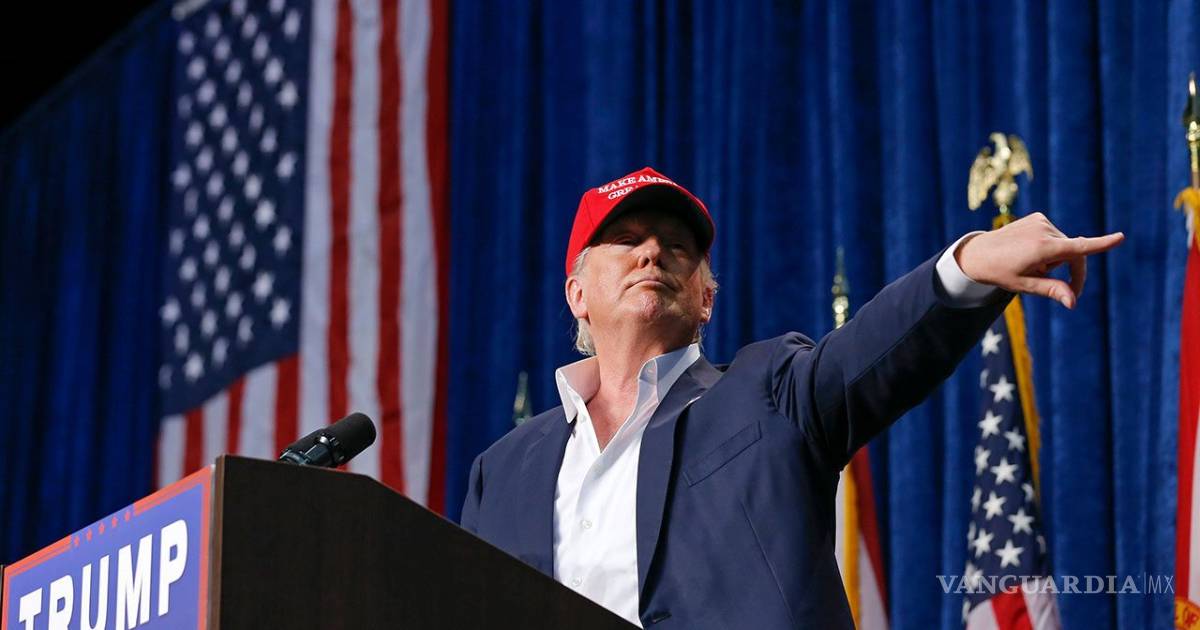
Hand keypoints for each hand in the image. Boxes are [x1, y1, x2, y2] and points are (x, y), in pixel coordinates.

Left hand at [954, 212, 1123, 308]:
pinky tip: (1030, 251)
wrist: (978, 253)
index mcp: (1042, 248)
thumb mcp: (1024, 285)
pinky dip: (1050, 247)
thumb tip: (1072, 302)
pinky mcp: (1038, 218)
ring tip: (1031, 264)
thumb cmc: (1000, 272)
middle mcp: (1044, 231)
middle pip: (1075, 254)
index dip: (1101, 244)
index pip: (1078, 248)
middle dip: (1071, 272)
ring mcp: (1041, 222)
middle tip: (1065, 292)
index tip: (1120, 237)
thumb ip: (1051, 290)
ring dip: (1056, 259)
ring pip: (1065, 246)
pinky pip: (1054, 237)